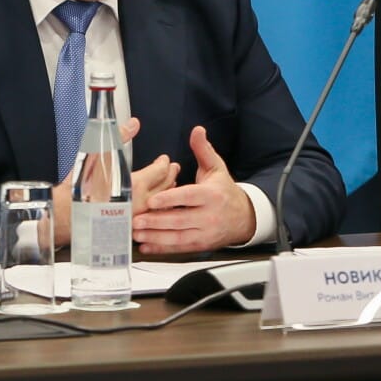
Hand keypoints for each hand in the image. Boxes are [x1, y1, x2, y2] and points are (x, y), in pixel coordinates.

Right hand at [52, 118, 172, 245]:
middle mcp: (140, 202)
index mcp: (136, 183)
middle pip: (165, 186)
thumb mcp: (98, 155)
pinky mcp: (130, 228)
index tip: (164, 159)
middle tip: (173, 170)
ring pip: (160, 204)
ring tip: (168, 186)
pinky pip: (151, 218)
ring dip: (167, 192)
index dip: (164, 163)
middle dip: (170, 175)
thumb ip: (119, 137)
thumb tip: (134, 124)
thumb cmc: (80, 187)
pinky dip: (156, 209)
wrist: (67, 215)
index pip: (160, 170)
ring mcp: (137, 217)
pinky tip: (155, 207)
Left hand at [131, 126, 254, 254]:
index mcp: (211, 195)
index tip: (152, 200)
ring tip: (137, 233)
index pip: (189, 197)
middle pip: (180, 220)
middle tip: (136, 219)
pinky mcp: (200, 245)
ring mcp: (204, 233)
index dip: (170, 199)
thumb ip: (203, 150)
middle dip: (157, 221)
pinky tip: (147, 246)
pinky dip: (162, 249)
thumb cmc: (224, 191)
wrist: (243, 217)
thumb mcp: (216, 168)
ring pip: (178, 237)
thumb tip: (197, 131)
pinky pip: (179, 249)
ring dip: (156, 237)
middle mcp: (209, 216)